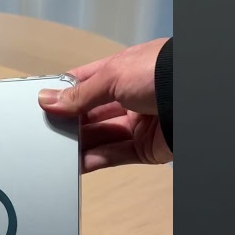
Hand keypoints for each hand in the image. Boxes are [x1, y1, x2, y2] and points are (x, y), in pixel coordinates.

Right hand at [37, 38, 171, 173]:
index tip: (41, 103)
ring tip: (54, 150)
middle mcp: (130, 97)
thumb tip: (48, 100)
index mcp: (123, 72)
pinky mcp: (145, 149)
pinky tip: (75, 163)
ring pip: (101, 136)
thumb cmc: (159, 73)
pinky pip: (114, 155)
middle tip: (44, 130)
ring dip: (79, 143)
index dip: (64, 93)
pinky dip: (94, 160)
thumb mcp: (113, 76)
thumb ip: (80, 93)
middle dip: (69, 121)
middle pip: (92, 113)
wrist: (193, 99)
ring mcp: (138, 123)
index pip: (86, 82)